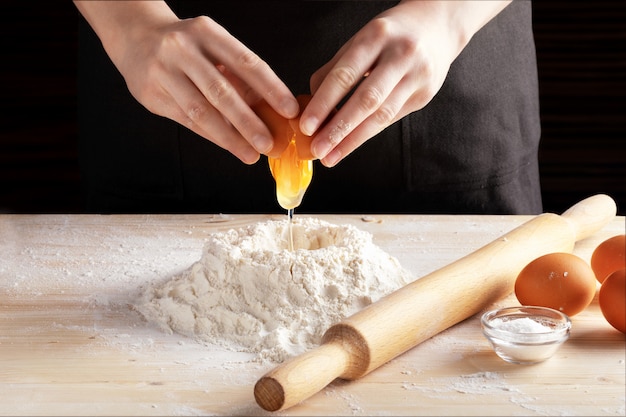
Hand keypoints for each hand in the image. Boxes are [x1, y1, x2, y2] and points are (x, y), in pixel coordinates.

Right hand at [74, 1, 298, 163]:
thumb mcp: (214, 47)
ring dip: (229, 137)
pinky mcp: (151, 94)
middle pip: (221, 91)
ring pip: (201, 111)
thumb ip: (238, 75)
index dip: (271, 88)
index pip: (247, 62)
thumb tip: (270, 109)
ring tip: (250, 153)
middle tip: (268, 143)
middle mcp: (183, 49)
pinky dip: (211, 135)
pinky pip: (187, 120)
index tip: (289, 110)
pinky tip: (228, 145)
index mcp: (207, 32)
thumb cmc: (186, 46)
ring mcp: (164, 71)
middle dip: (248, 122)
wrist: (136, 37)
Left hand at [299, 0, 509, 166]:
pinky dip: (368, 133)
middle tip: (317, 149)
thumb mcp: (361, 39)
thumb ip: (335, 69)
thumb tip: (312, 103)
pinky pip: (391, 118)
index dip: (324, 103)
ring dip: (353, 140)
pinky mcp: (425, 95)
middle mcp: (400, 55)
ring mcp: (417, 76)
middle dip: (338, 129)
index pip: (345, 75)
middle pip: (366, 100)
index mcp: (376, 36)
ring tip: (331, 156)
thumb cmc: (390, 35)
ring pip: (381, 115)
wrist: (437, 27)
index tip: (306, 126)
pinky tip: (350, 144)